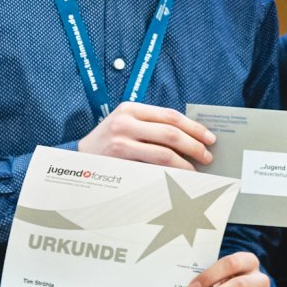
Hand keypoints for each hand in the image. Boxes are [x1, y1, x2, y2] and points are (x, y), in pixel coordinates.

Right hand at [77, 102, 213, 169]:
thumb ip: (151, 126)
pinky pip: (151, 167)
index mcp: (131, 108)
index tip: (209, 137)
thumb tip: (189, 137)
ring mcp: (121, 141)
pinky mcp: (119, 160)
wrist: (76, 158)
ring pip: (164, 152)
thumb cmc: (107, 142)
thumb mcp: (126, 125)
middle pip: (171, 133)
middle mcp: (126, 121)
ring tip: (195, 170)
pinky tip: (177, 177)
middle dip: (194, 145)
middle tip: (207, 156)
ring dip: (185, 163)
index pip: (171, 116)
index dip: (193, 127)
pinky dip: (169, 173)